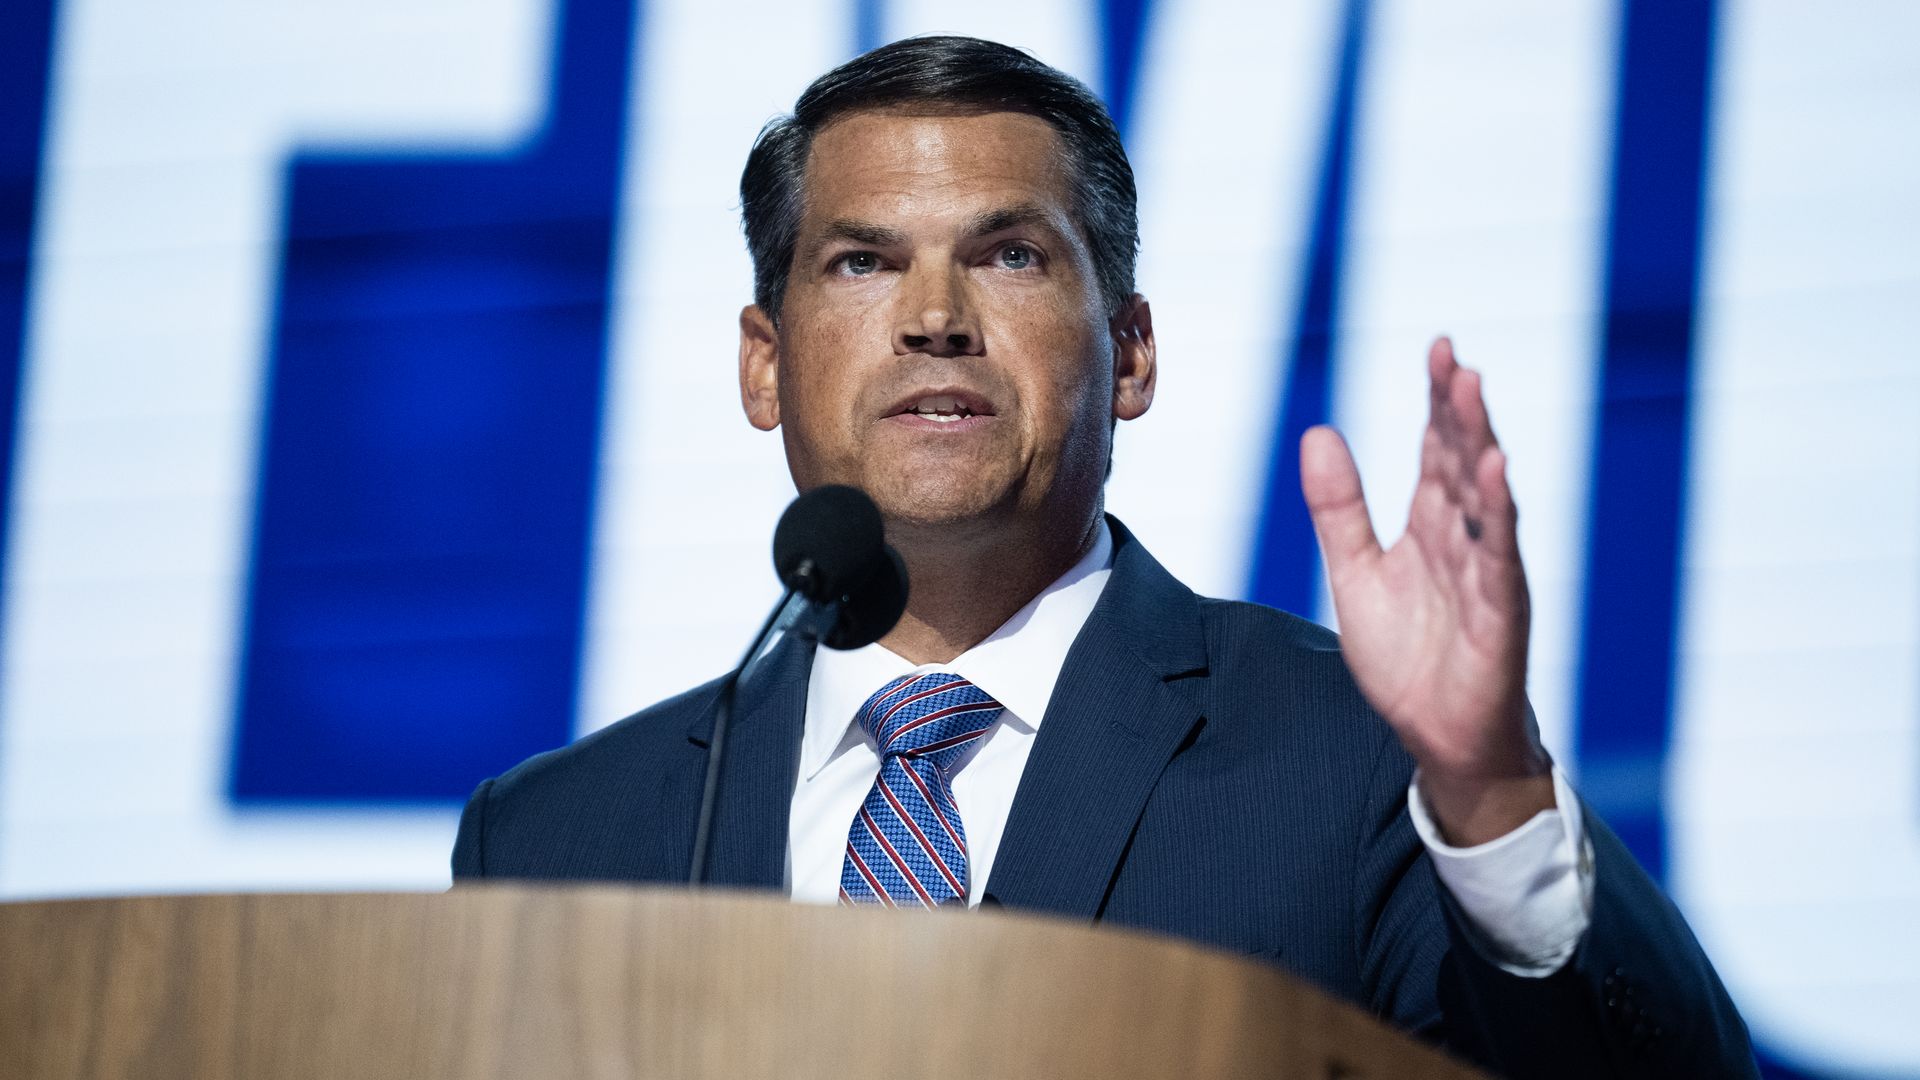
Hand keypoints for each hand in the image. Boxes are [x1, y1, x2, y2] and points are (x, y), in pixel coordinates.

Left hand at [1300, 338, 1553, 845]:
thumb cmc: (1409, 658)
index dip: (1437, 402)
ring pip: (1484, 495)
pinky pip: (1499, 553)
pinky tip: (1495, 471)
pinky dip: (1497, 511)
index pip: (1438, 450)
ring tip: (1471, 391)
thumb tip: (1317, 434)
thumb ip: (1339, 508)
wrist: (1438, 736)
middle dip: (1458, 408)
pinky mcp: (1500, 611)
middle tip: (1451, 356)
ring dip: (1478, 442)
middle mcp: (1465, 539)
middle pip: (1463, 460)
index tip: (1438, 350)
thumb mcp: (1356, 573)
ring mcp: (1487, 572)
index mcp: (1432, 526)